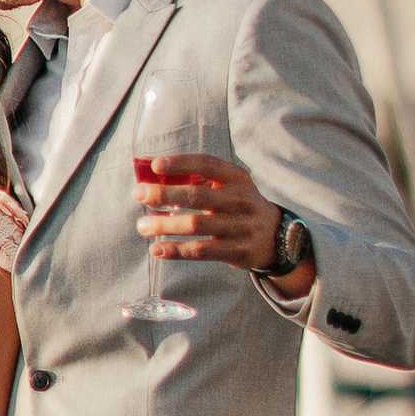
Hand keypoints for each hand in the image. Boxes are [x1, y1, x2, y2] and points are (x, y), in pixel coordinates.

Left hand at [137, 151, 308, 293]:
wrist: (276, 236)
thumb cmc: (237, 205)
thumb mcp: (227, 186)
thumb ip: (194, 178)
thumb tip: (147, 171)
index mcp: (237, 178)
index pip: (207, 164)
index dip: (181, 164)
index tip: (155, 165)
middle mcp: (240, 199)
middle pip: (197, 195)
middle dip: (164, 194)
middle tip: (138, 195)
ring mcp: (240, 227)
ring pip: (196, 225)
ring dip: (164, 225)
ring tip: (142, 226)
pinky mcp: (237, 251)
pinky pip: (201, 251)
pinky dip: (176, 250)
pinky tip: (156, 249)